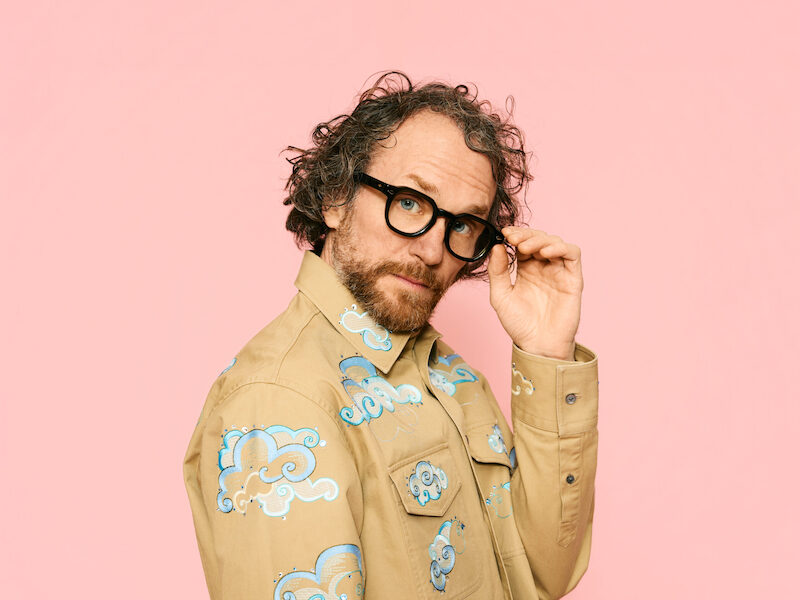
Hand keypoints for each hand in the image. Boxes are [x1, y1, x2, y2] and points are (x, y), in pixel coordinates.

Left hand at [487, 226, 583, 359]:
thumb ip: (497, 271)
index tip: (504, 233)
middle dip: (526, 235)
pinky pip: (572, 254)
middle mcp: (543, 267)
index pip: (522, 242)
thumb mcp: (500, 296)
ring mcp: (559, 271)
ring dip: (540, 239)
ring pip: (555, 242)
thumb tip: (497, 246)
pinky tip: (545, 253)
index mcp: (526, 269)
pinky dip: (560, 248)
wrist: (538, 346)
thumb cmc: (519, 324)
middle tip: (514, 239)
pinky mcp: (573, 278)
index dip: (515, 234)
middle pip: (539, 238)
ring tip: (526, 248)